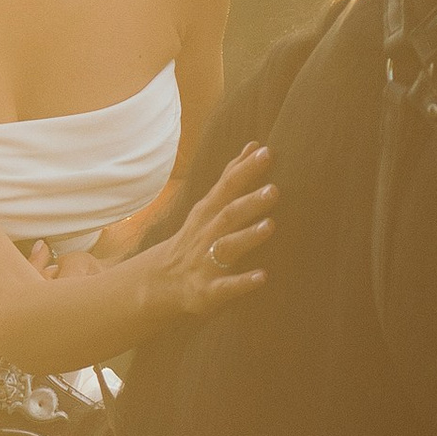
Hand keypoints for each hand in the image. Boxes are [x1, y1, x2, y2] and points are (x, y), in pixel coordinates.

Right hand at [141, 146, 275, 322]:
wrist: (162, 282)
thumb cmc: (197, 237)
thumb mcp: (210, 205)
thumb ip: (233, 177)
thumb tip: (255, 145)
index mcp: (209, 213)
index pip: (227, 186)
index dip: (245, 170)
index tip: (266, 152)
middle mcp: (207, 234)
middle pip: (228, 215)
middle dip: (250, 203)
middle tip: (274, 191)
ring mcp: (206, 262)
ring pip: (227, 248)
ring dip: (247, 237)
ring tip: (269, 226)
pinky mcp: (208, 290)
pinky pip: (226, 287)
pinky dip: (243, 282)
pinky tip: (262, 277)